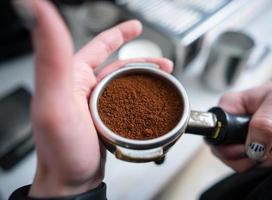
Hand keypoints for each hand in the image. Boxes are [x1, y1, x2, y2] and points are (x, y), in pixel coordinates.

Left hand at [26, 0, 172, 197]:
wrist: (71, 181)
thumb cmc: (61, 150)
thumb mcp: (55, 102)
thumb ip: (51, 58)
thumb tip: (40, 12)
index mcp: (71, 77)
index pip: (97, 46)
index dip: (118, 34)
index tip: (134, 26)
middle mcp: (83, 87)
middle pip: (118, 64)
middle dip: (143, 60)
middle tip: (163, 61)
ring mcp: (96, 103)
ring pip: (125, 82)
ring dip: (146, 78)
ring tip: (164, 79)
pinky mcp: (105, 118)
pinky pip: (127, 101)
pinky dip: (142, 97)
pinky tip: (152, 101)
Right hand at [210, 77, 271, 171]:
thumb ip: (265, 123)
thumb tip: (253, 147)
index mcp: (229, 106)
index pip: (215, 133)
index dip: (230, 147)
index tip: (254, 148)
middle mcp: (230, 123)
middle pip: (225, 152)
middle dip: (252, 157)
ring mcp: (239, 136)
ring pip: (239, 161)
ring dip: (265, 161)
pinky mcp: (251, 146)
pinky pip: (252, 162)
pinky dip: (269, 161)